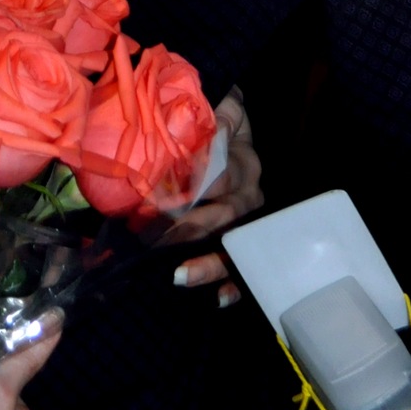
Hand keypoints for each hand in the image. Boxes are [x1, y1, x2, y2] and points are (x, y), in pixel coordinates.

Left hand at [164, 88, 262, 305]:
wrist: (234, 133)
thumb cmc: (218, 125)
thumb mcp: (224, 110)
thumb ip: (221, 115)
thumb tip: (217, 124)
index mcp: (245, 162)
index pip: (224, 173)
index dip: (197, 182)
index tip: (165, 191)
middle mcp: (252, 195)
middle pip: (227, 215)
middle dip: (192, 228)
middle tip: (158, 237)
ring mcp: (252, 223)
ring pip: (235, 246)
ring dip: (210, 263)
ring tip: (180, 276)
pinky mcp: (250, 244)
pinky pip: (247, 268)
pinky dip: (237, 285)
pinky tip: (220, 299)